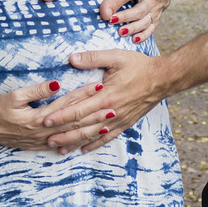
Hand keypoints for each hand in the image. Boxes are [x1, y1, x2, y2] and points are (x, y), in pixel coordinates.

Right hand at [0, 79, 114, 150]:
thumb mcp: (15, 96)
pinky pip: (63, 144)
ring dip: (91, 130)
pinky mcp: (40, 145)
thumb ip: (38, 91)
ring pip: (72, 136)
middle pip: (74, 122)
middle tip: (113, 107)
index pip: (67, 104)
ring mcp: (42, 141)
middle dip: (94, 115)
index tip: (99, 86)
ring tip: (107, 124)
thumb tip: (58, 84)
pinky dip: (78, 141)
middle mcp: (44, 132)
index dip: (83, 95)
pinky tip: (89, 139)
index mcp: (38, 118)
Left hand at [40, 49, 165, 153]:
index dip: (60, 115)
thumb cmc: (139, 66)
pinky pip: (107, 138)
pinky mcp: (125, 123)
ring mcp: (118, 119)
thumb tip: (71, 58)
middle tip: (45, 139)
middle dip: (63, 133)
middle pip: (82, 126)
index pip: (78, 109)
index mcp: (106, 95)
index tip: (45, 120)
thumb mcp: (116, 57)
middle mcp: (110, 111)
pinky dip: (94, 144)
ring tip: (59, 148)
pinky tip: (83, 149)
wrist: (163, 79)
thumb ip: (92, 58)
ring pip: (92, 135)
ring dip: (75, 142)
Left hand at [101, 0, 169, 41]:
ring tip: (120, 32)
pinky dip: (143, 36)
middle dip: (126, 15)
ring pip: (144, 22)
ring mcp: (154, 13)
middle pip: (140, 10)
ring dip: (132, 28)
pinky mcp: (154, 21)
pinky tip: (134, 40)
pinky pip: (150, 30)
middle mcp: (153, 2)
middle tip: (112, 19)